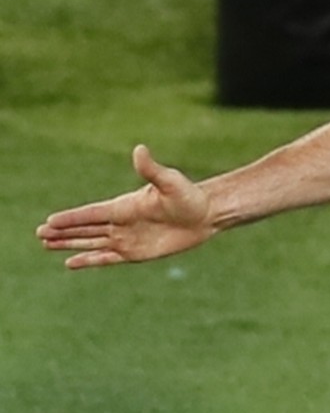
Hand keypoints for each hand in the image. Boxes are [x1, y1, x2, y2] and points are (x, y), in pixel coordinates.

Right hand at [36, 145, 214, 268]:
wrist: (206, 214)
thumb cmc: (189, 196)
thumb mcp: (170, 181)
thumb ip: (151, 169)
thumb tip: (140, 150)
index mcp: (124, 206)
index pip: (91, 213)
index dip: (71, 218)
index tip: (50, 220)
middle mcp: (121, 222)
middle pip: (85, 229)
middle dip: (62, 231)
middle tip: (40, 233)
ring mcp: (127, 238)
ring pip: (91, 242)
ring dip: (70, 244)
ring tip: (46, 244)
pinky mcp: (136, 253)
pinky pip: (107, 258)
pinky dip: (90, 260)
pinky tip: (71, 262)